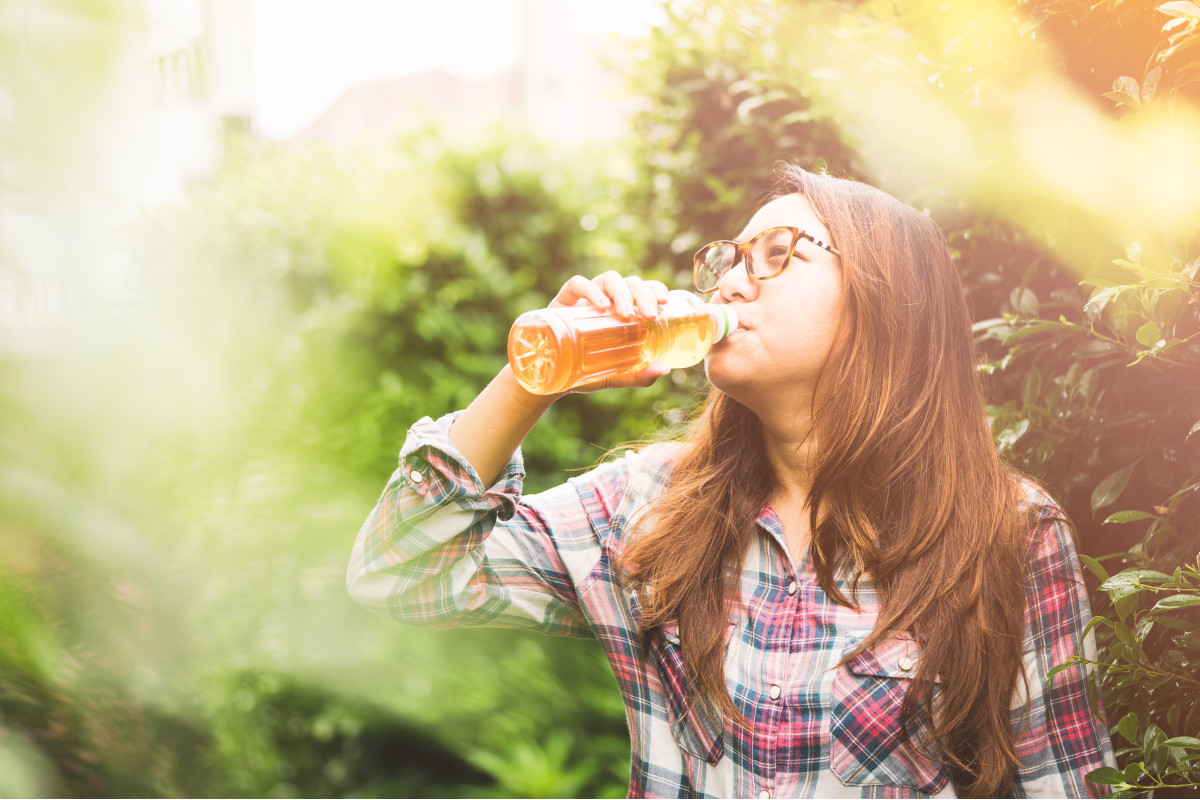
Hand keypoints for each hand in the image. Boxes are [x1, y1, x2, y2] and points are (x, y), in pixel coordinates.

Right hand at [549, 271, 671, 391]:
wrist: (551, 376)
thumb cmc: (587, 370)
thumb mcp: (617, 375)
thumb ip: (639, 375)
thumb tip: (664, 370)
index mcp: (624, 310)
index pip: (643, 289)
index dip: (655, 288)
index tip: (665, 301)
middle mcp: (608, 299)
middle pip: (630, 282)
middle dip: (643, 294)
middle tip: (650, 315)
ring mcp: (587, 297)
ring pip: (609, 278)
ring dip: (621, 292)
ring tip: (625, 314)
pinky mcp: (565, 299)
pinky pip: (578, 284)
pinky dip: (590, 290)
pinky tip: (600, 306)